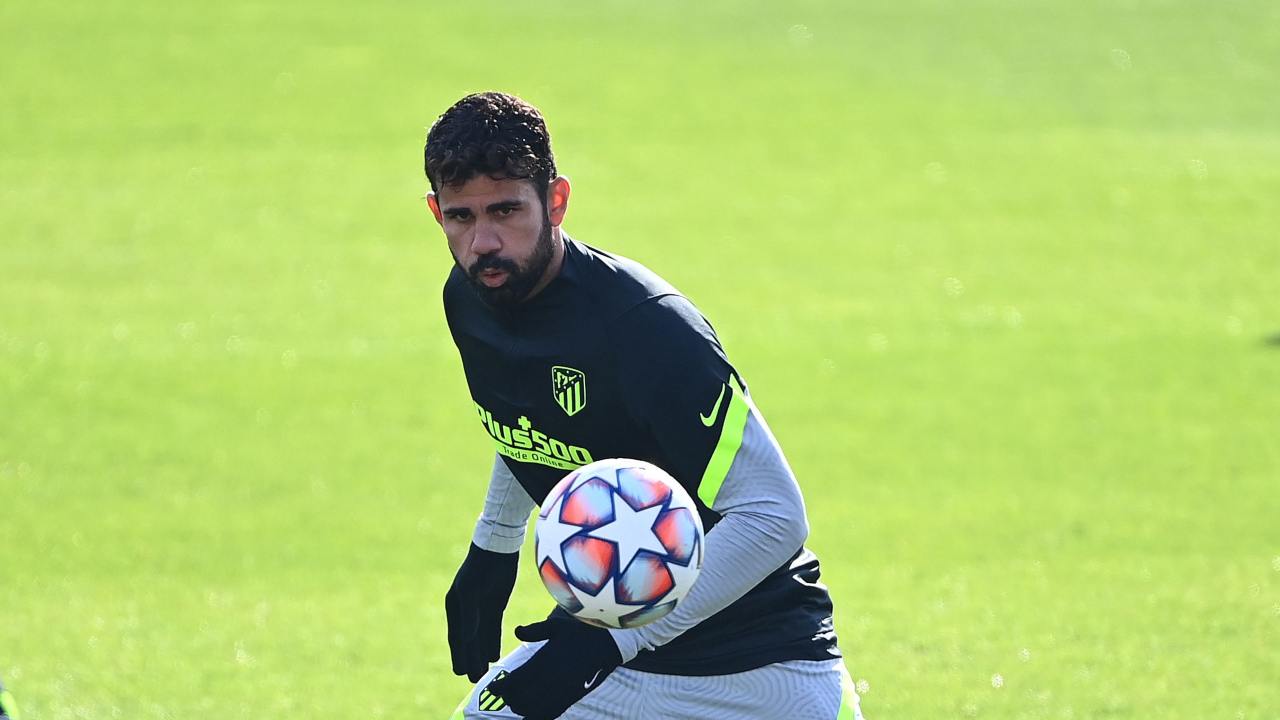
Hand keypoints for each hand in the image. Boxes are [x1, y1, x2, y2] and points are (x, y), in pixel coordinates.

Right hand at [445, 543, 519, 681]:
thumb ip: (470, 615)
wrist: (497, 549)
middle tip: (474, 679)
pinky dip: (493, 642)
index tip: (460, 672)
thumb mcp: (471, 591)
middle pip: (468, 640)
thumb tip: (467, 640)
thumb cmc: (479, 568)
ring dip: (481, 654)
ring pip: (481, 637)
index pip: (457, 637)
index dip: (459, 655)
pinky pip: (493, 628)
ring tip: (484, 672)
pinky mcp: (495, 606)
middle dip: (470, 659)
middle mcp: (466, 610)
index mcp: (455, 607)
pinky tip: (494, 655)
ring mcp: (480, 608)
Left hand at [487, 616, 622, 719]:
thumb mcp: (556, 625)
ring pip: (531, 711)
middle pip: (518, 700)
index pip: (512, 683)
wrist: (607, 644)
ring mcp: (559, 692)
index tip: (494, 688)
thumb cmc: (580, 631)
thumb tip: (517, 631)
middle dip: (510, 698)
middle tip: (508, 692)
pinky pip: (549, 715)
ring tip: (520, 700)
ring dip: (522, 708)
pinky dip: (538, 716)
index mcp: (541, 663)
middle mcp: (548, 681)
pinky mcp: (569, 699)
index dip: (499, 689)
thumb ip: (535, 630)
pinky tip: (534, 712)